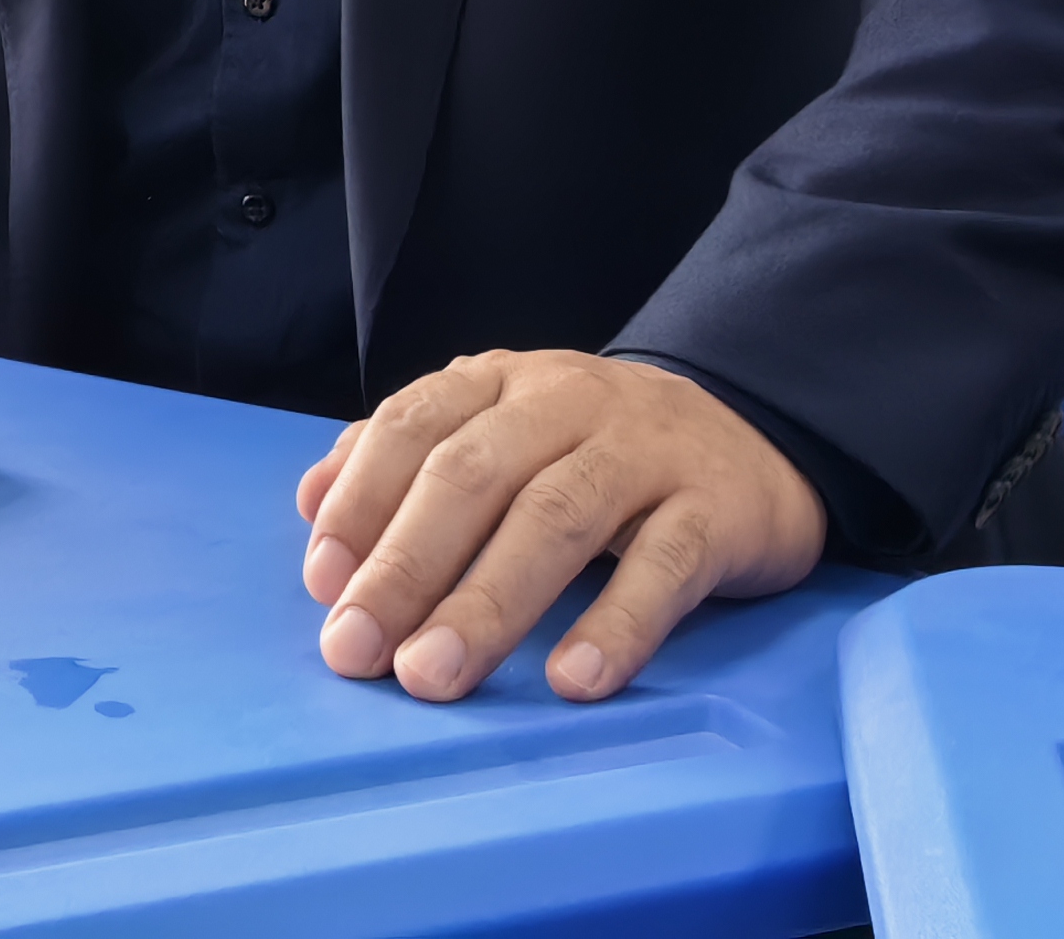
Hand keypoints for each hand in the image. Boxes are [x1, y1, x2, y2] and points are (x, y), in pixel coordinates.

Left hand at [298, 352, 824, 703]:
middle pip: (473, 477)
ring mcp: (644, 452)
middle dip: (406, 567)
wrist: (753, 436)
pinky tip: (573, 681)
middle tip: (359, 650)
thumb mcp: (499, 432)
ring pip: (557, 518)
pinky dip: (617, 624)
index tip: (324, 584)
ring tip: (435, 674)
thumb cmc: (596, 451)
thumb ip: (406, 460)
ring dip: (488, 603)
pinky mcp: (716, 510)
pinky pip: (665, 567)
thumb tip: (311, 505)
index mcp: (501, 382)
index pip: (413, 427)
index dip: (362, 502)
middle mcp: (565, 402)